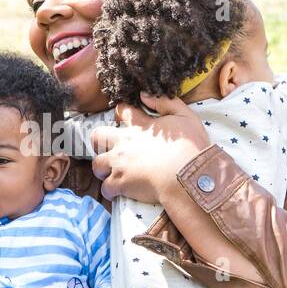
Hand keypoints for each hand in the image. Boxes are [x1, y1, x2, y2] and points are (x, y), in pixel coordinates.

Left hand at [91, 95, 208, 203]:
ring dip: (103, 169)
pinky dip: (111, 191)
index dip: (122, 113)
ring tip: (112, 173)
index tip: (124, 118)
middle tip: (110, 149)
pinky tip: (118, 192)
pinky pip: (106, 188)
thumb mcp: (185, 116)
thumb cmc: (190, 147)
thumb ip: (165, 103)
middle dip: (100, 142)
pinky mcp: (120, 184)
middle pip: (98, 137)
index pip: (122, 111)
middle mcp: (124, 143)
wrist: (187, 177)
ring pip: (97, 165)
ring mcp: (119, 164)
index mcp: (139, 126)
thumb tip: (144, 95)